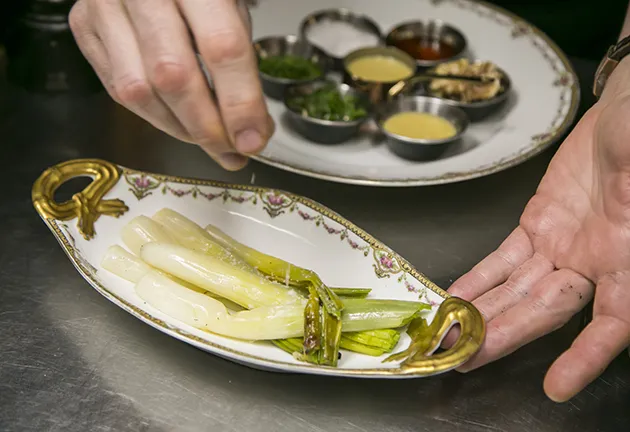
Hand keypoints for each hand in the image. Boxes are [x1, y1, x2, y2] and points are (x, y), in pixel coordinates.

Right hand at [69, 0, 273, 169]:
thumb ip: (240, 61)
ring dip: (180, 129)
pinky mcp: (84, 26)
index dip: (240, 103)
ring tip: (208, 140)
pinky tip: (178, 120)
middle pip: (174, 76)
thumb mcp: (231, 7)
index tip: (254, 138)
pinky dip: (154, 115)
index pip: (222, 47)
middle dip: (207, 127)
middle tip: (232, 151)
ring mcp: (105, 6)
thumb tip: (250, 127)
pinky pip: (118, 89)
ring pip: (140, 91)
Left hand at [446, 59, 629, 401]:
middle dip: (505, 335)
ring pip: (517, 290)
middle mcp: (596, 262)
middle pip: (546, 310)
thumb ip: (628, 194)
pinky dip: (479, 280)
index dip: (587, 356)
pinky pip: (504, 260)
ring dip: (482, 315)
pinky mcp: (537, 227)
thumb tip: (623, 201)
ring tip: (448, 336)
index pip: (613, 322)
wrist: (626, 115)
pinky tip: (455, 298)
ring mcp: (562, 246)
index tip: (557, 385)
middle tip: (464, 358)